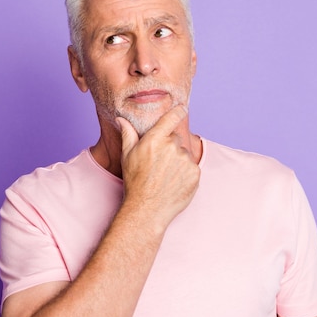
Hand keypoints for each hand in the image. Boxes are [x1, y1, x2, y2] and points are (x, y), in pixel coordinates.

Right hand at [116, 106, 200, 230]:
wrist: (147, 209)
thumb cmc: (134, 181)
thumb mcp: (128, 156)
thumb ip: (128, 134)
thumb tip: (121, 119)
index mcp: (154, 140)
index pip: (171, 118)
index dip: (178, 111)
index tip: (183, 108)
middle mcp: (172, 147)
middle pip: (176, 139)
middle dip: (170, 147)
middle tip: (159, 163)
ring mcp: (185, 161)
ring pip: (184, 154)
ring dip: (178, 161)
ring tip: (165, 175)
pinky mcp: (195, 173)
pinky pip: (192, 167)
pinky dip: (186, 173)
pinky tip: (174, 182)